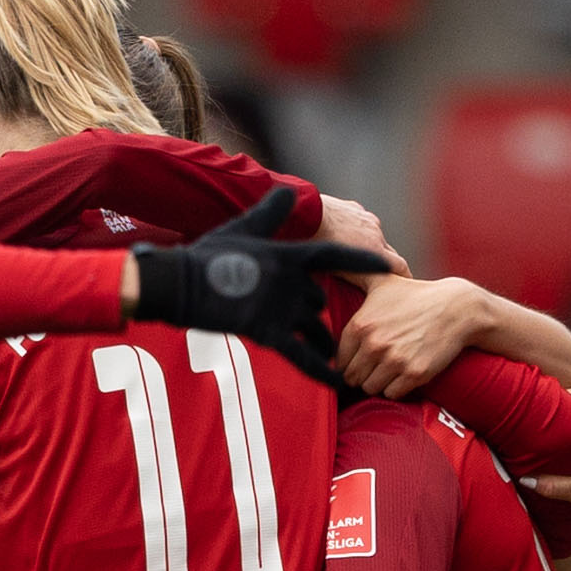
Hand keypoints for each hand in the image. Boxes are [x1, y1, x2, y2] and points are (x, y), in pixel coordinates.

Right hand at [128, 186, 395, 383]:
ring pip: (314, 328)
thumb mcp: (243, 229)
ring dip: (323, 341)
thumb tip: (288, 188)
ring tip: (332, 354)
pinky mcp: (266, 332)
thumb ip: (271, 213)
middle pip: (319, 301)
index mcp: (289, 256)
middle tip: (329, 327)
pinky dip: (321, 370)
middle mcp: (291, 282)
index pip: (336, 256)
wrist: (180, 283)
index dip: (364, 260)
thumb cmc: (209, 255)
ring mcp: (280, 308)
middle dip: (319, 312)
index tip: (390, 265)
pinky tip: (337, 382)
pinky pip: (301, 356)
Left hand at [315, 194, 406, 275]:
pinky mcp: (355, 209)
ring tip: (351, 249)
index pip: (400, 266)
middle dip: (385, 260)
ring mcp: (367, 219)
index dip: (404, 275)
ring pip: (373, 234)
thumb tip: (361, 285)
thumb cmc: (319, 245)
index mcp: (375, 251)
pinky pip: (360, 220)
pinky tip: (341, 231)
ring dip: (368, 242)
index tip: (404, 281)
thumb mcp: (339, 269)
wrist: (308, 215)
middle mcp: (376, 234)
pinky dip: (355, 228)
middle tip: (377, 269)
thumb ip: (356, 276)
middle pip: (388, 250)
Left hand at [334, 274, 490, 400]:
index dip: (350, 361)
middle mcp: (374, 344)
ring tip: (391, 367)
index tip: (362, 357)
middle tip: (377, 364)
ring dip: (379, 382)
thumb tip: (328, 262)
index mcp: (360, 325)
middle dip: (363, 374)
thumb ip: (354, 275)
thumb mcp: (382, 281)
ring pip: (371, 388)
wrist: (457, 309)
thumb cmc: (416, 295)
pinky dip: (397, 388)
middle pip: (352, 378)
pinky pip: (392, 394)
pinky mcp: (414, 374)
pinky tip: (405, 372)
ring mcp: (394, 361)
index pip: (340, 360)